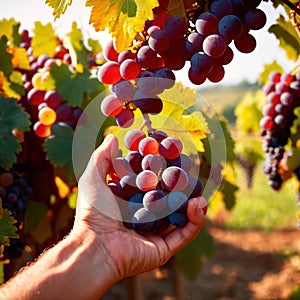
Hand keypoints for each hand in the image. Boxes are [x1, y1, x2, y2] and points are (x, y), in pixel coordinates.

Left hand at [72, 134, 205, 281]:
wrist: (94, 248)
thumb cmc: (92, 213)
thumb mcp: (93, 179)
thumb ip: (102, 157)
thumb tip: (111, 136)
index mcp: (130, 201)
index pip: (151, 182)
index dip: (161, 168)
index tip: (170, 153)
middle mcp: (145, 216)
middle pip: (168, 197)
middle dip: (180, 184)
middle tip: (189, 168)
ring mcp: (156, 232)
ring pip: (181, 214)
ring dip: (192, 200)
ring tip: (198, 185)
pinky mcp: (165, 247)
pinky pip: (186, 233)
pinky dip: (196, 219)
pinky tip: (199, 203)